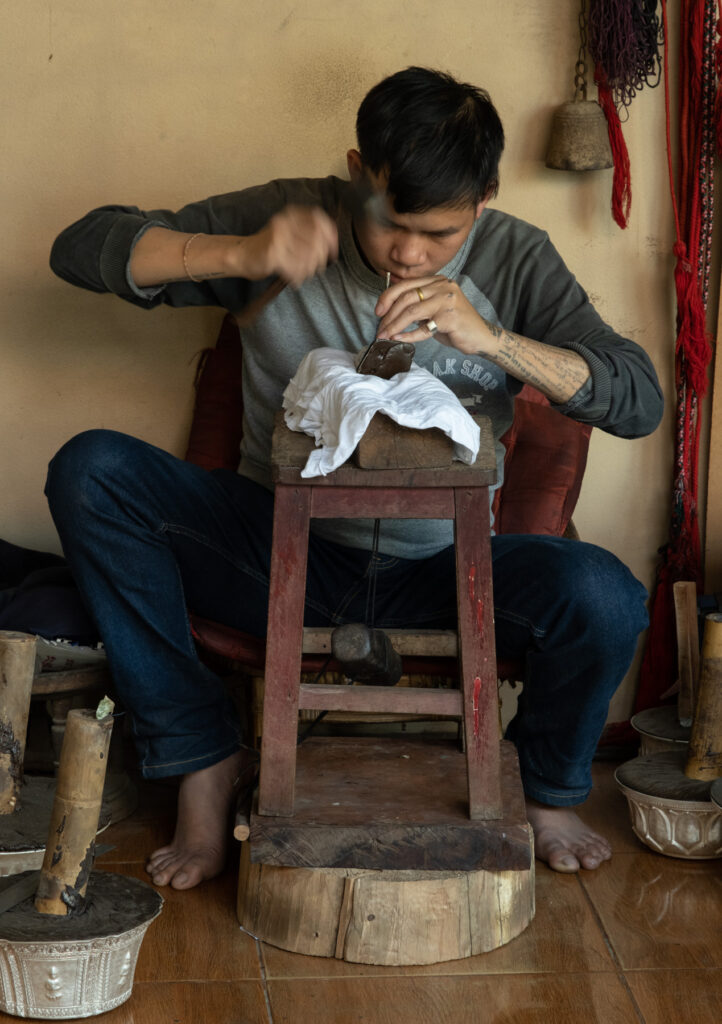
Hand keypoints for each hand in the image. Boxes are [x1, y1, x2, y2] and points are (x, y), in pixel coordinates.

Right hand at [236, 205, 338, 285]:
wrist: (242, 255)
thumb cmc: (271, 246)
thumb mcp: (290, 233)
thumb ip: (310, 233)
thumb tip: (333, 242)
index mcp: (291, 214)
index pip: (319, 219)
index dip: (331, 236)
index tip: (333, 251)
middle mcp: (285, 222)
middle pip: (316, 240)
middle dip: (320, 258)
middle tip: (316, 269)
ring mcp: (278, 237)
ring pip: (307, 256)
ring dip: (308, 270)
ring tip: (303, 274)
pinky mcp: (272, 253)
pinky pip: (295, 268)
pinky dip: (297, 277)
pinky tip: (294, 280)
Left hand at [374, 276, 488, 353]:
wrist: (481, 336)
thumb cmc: (455, 325)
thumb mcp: (434, 309)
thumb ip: (417, 305)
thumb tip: (389, 311)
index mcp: (437, 281)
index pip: (406, 284)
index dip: (388, 297)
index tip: (377, 311)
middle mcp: (443, 286)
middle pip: (407, 297)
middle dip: (389, 315)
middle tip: (380, 329)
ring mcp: (447, 301)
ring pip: (412, 311)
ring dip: (395, 326)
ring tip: (385, 336)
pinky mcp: (450, 318)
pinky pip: (424, 328)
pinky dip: (409, 335)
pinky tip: (399, 339)